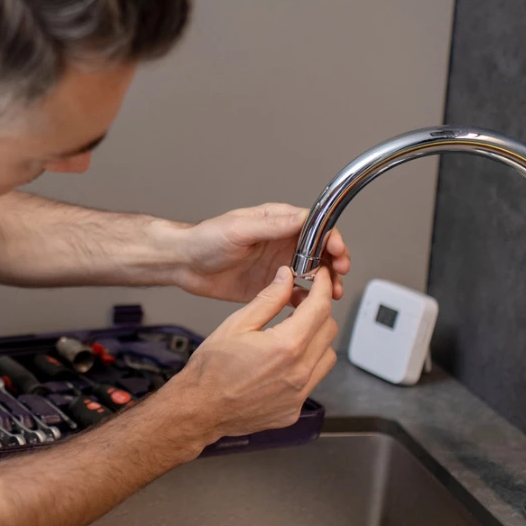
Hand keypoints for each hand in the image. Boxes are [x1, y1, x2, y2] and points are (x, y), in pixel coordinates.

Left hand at [169, 203, 349, 305]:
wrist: (185, 264)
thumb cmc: (206, 239)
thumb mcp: (239, 229)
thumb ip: (272, 225)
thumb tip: (303, 218)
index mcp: (277, 222)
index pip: (315, 226)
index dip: (331, 237)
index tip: (338, 250)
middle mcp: (282, 243)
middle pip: (321, 251)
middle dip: (336, 262)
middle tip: (340, 274)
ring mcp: (278, 267)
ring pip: (314, 274)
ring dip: (327, 283)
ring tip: (332, 294)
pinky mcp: (271, 288)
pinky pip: (296, 295)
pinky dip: (307, 301)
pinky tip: (310, 308)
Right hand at [170, 265, 338, 443]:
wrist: (200, 409)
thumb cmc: (211, 369)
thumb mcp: (236, 324)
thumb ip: (268, 299)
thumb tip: (286, 278)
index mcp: (286, 346)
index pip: (320, 307)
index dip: (322, 287)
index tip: (320, 278)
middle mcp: (299, 372)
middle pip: (329, 330)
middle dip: (319, 311)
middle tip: (301, 304)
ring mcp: (299, 393)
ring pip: (327, 356)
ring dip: (316, 340)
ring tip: (292, 335)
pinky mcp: (295, 409)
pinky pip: (313, 380)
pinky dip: (306, 366)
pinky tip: (283, 362)